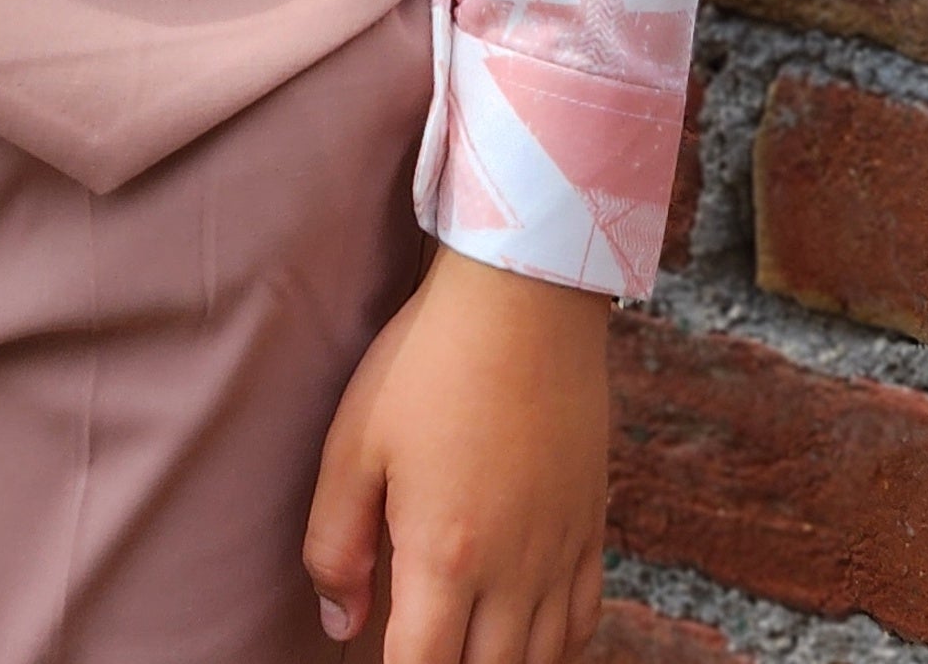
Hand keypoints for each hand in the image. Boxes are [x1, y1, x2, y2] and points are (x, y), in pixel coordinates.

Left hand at [304, 244, 610, 663]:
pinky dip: (556, 647)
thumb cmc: (428, 364)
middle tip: (421, 645)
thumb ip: (336, 544)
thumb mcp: (355, 443)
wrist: (524, 300)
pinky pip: (584, 620)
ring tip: (465, 647)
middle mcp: (513, 572)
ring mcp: (561, 552)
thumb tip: (339, 622)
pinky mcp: (591, 526)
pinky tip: (527, 635)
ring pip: (542, 662)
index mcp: (446, 556)